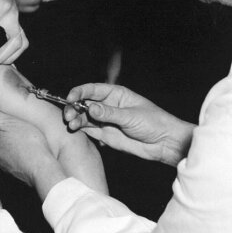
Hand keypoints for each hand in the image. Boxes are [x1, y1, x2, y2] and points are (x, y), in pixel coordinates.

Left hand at [0, 110, 65, 200]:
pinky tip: (25, 152)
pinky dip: (16, 155)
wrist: (41, 168)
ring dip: (10, 145)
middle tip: (18, 129)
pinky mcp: (12, 171)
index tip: (9, 122)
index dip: (0, 122)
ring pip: (4, 149)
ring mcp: (2, 164)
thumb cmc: (28, 142)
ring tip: (23, 141)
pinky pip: (12, 159)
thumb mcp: (11, 122)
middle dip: (4, 133)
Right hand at [64, 83, 194, 166]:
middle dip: (74, 107)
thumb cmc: (153, 122)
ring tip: (71, 125)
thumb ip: (109, 113)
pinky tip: (75, 130)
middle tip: (68, 115)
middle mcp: (107, 105)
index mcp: (115, 94)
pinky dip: (80, 129)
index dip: (79, 92)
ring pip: (84, 116)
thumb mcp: (131, 116)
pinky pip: (88, 129)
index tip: (70, 98)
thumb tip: (90, 107)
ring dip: (75, 118)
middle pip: (84, 103)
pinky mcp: (105, 133)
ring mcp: (105, 119)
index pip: (92, 89)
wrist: (164, 143)